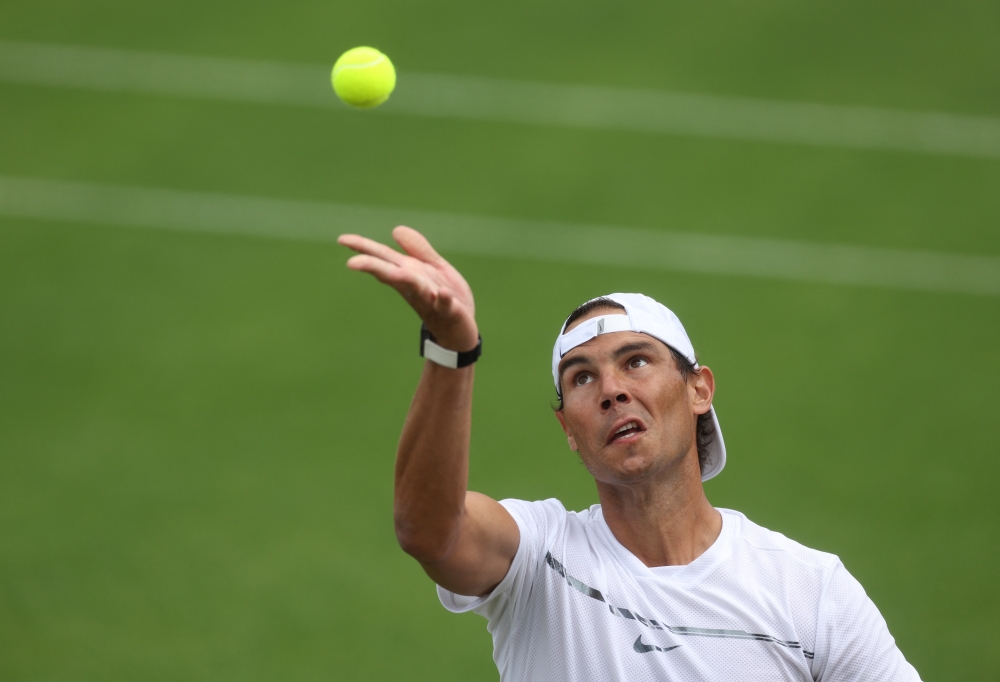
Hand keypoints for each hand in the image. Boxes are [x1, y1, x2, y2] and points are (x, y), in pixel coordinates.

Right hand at [338, 226, 477, 351]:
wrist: (461, 332)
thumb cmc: (444, 297)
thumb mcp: (433, 268)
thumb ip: (418, 250)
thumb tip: (395, 230)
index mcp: (408, 273)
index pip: (383, 257)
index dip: (364, 247)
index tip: (342, 239)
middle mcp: (414, 286)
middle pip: (391, 273)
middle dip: (374, 267)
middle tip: (352, 262)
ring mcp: (430, 300)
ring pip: (414, 287)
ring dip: (404, 280)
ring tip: (395, 272)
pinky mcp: (449, 311)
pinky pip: (445, 305)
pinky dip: (443, 300)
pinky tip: (442, 293)